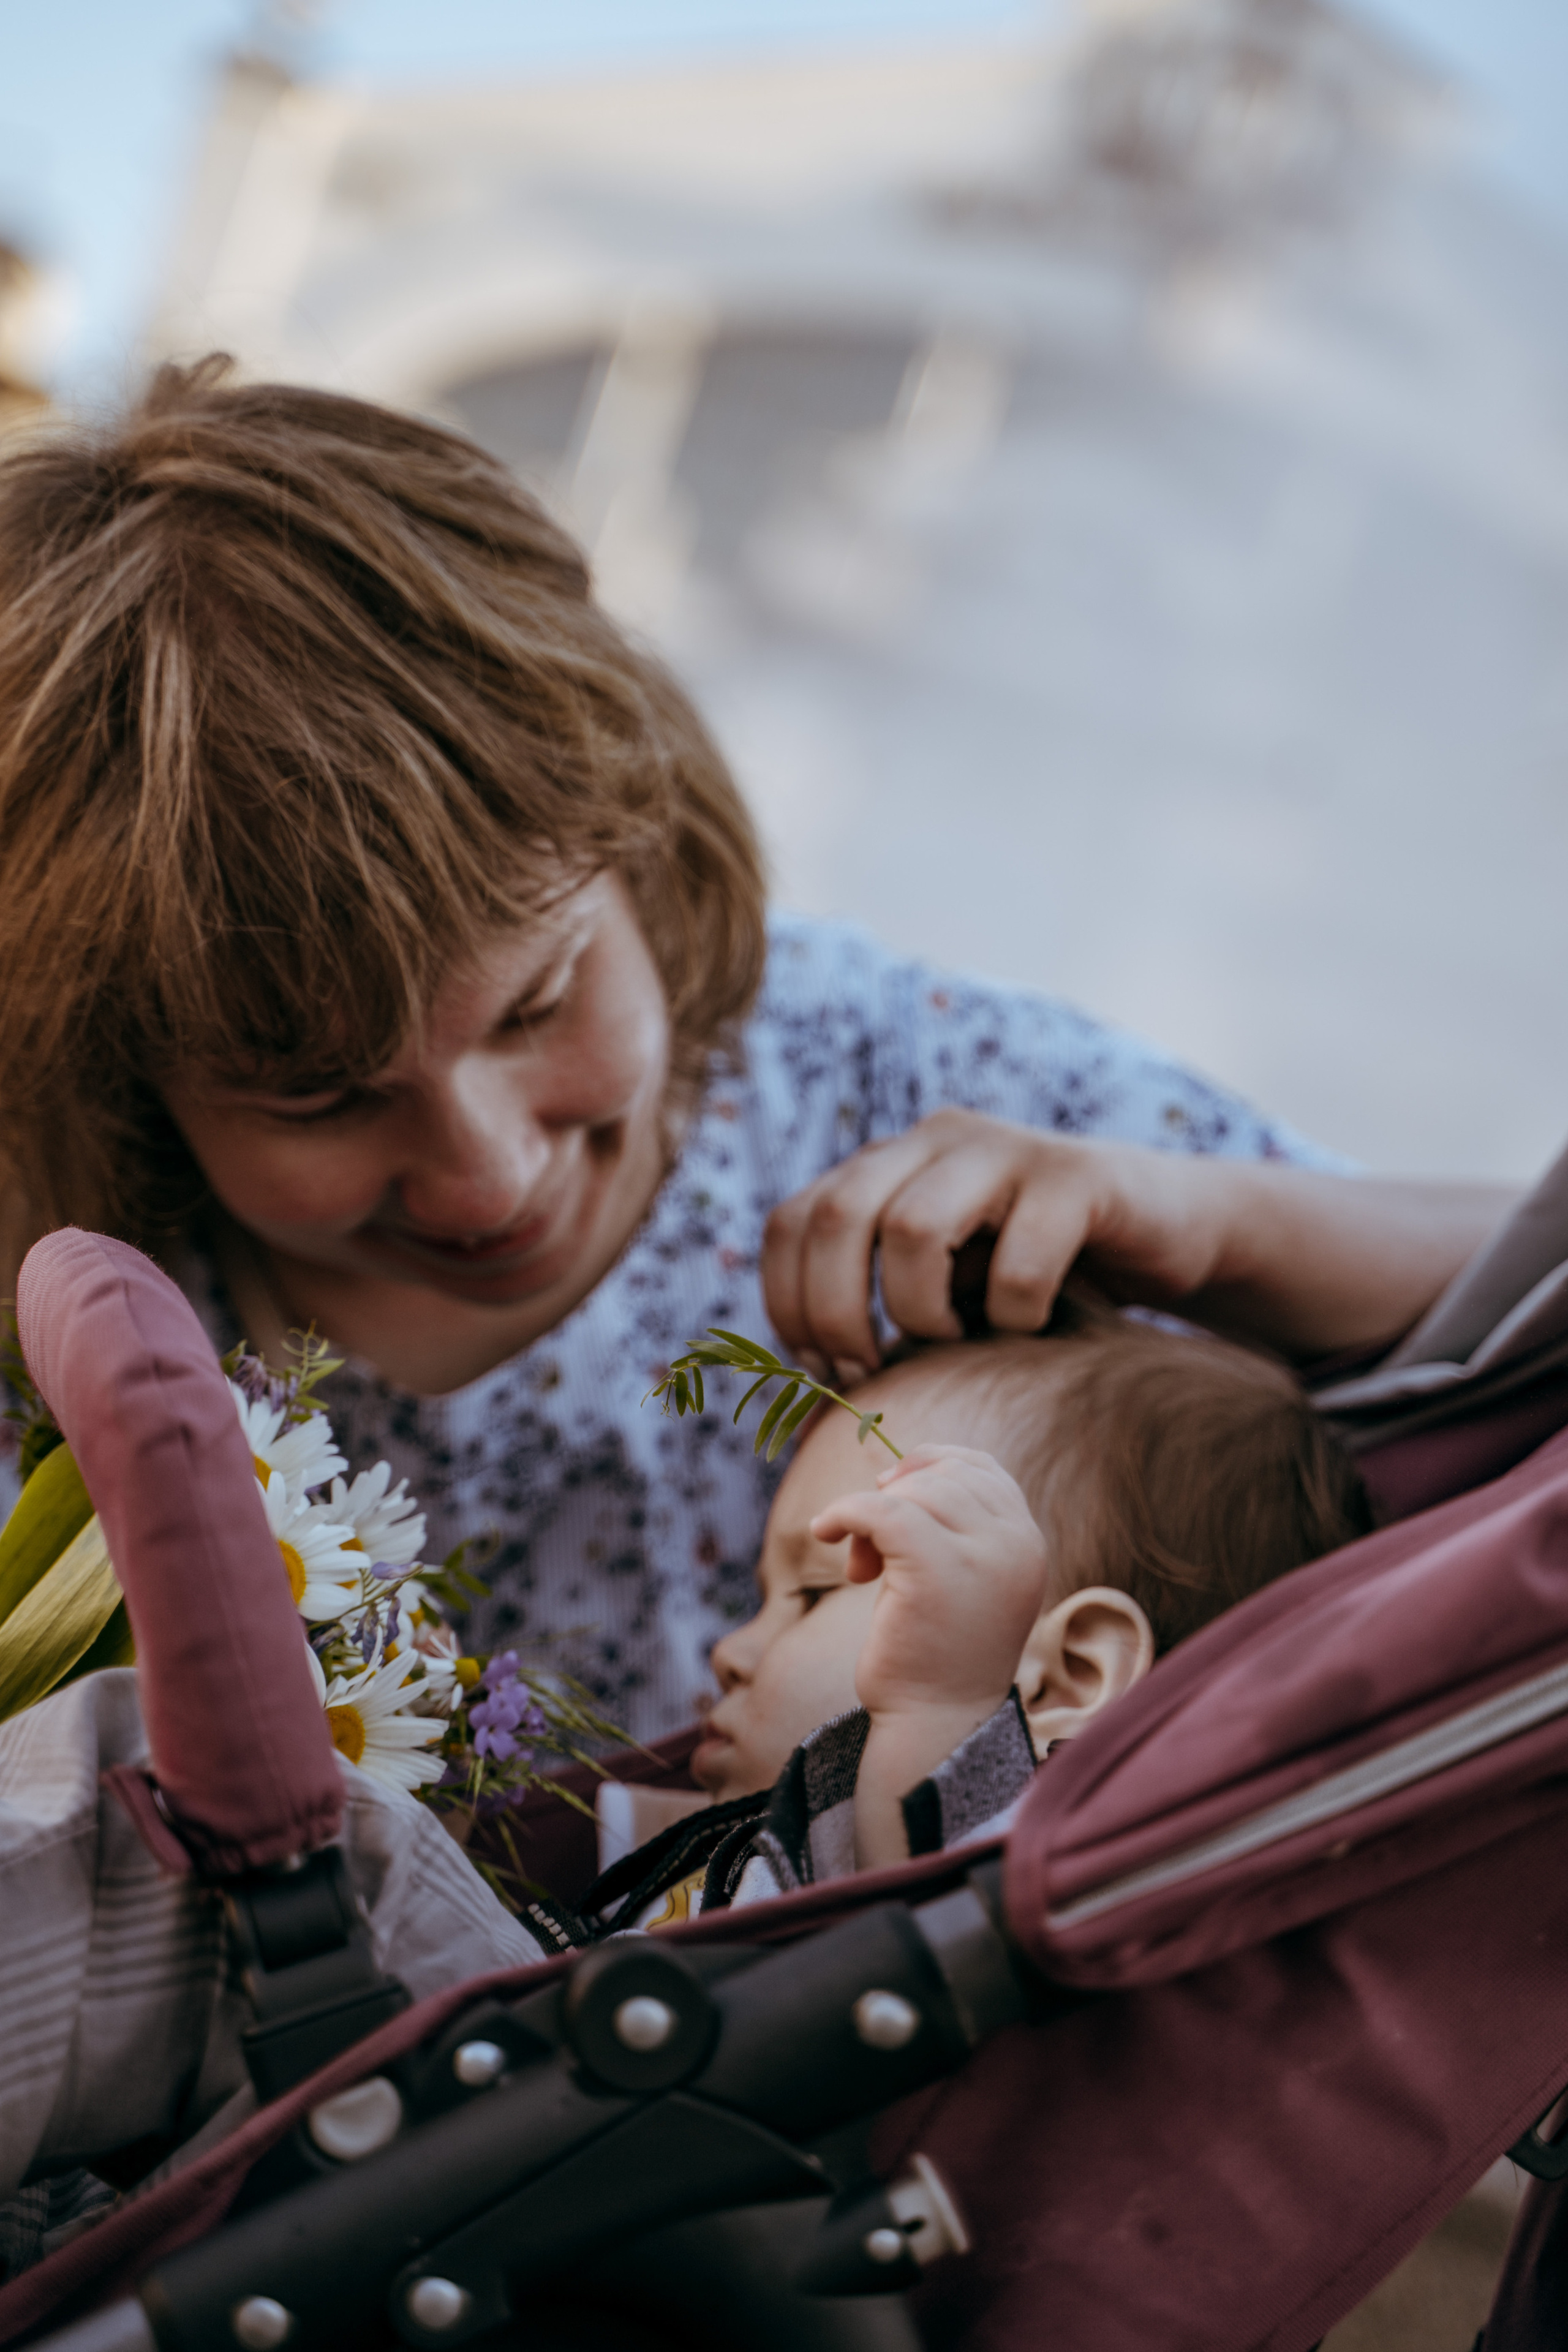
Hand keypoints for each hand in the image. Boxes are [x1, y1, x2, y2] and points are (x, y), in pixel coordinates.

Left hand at [763, 1111, 1230, 1377]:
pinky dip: (1012, 1316)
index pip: (792, 1221)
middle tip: (869, 1371)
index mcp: (889, 1161)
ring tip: (953, 1342)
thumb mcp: (944, 1276)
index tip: (824, 1369)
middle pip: (837, 1216)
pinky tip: (1029, 1326)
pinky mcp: (1076, 1177)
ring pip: (912, 1228)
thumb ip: (876, 1291)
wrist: (1164, 1229)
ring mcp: (1005, 1149)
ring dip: (920, 1312)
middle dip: (837, 1314)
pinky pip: (1017, 1260)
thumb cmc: (1037, 1270)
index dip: (789, 1305)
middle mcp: (935, 1139)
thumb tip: (804, 1369)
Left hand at [810, 1443, 1050, 1725]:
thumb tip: (893, 1472)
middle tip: (871, 1552)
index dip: (933, 1464)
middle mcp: (1015, 1545)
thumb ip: (951, 1527)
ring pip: (914, 1490)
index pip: (984, 1469)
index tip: (892, 1488)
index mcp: (1027, 1544)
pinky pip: (880, 1509)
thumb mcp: (959, 1577)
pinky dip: (845, 1510)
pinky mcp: (935, 1570)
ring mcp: (981, 1556)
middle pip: (944, 1476)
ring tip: (862, 1568)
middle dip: (898, 1498)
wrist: (936, 1722)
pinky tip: (823, 1531)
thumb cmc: (937, 1652)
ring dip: (872, 1515)